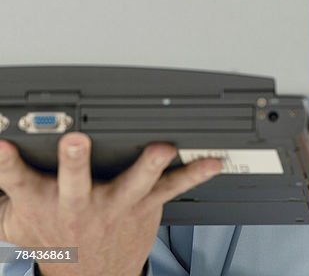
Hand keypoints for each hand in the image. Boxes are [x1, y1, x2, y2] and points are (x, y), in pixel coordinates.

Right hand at [0, 133, 221, 275]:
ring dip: (148, 165)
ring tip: (162, 148)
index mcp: (42, 201)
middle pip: (73, 181)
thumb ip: (1, 193)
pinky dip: (194, 174)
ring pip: (132, 182)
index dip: (7, 163)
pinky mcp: (144, 206)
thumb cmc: (55, 241)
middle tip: (74, 141)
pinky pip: (174, 188)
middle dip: (74, 161)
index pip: (17, 178)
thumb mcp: (16, 224)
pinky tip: (213, 160)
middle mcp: (78, 204)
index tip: (2, 144)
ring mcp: (114, 206)